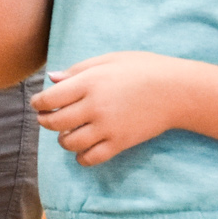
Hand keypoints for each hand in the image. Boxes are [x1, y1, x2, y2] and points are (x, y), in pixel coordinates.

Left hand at [31, 51, 186, 165]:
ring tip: (67, 132)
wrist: (178, 90)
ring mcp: (108, 127)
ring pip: (69, 142)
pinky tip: (82, 149)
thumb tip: (51, 78)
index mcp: (89, 83)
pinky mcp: (121, 143)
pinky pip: (92, 158)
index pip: (49, 99)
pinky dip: (81, 157)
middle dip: (45, 121)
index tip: (40, 103)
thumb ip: (77, 70)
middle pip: (55, 122)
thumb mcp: (108, 61)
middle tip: (47, 118)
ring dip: (62, 139)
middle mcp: (95, 107)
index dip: (38, 103)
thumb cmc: (143, 69)